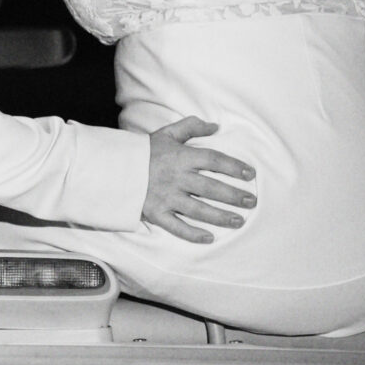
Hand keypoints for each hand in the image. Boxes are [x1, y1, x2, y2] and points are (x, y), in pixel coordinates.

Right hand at [143, 116, 255, 243]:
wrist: (112, 168)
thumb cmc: (142, 151)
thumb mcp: (166, 133)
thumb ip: (191, 127)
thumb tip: (215, 126)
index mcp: (180, 156)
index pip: (214, 160)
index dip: (234, 167)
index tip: (250, 174)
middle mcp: (176, 178)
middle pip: (211, 188)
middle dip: (234, 195)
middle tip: (252, 202)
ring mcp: (166, 197)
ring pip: (199, 209)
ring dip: (221, 216)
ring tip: (239, 221)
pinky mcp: (156, 213)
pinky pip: (176, 226)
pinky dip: (193, 234)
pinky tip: (209, 238)